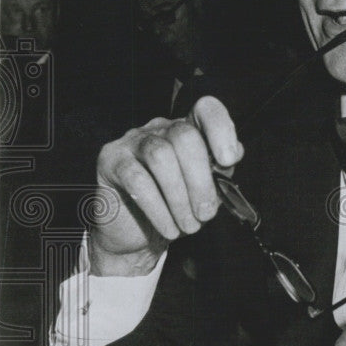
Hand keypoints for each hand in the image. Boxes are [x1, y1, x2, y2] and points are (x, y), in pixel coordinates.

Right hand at [89, 97, 242, 275]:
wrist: (136, 235)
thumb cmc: (175, 210)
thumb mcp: (205, 192)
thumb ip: (220, 171)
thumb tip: (234, 153)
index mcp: (187, 131)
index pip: (205, 110)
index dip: (220, 129)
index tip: (228, 161)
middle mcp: (160, 129)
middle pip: (184, 136)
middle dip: (201, 181)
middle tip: (206, 213)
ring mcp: (132, 141)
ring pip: (161, 156)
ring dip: (180, 198)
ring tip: (189, 226)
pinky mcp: (111, 160)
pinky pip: (137, 180)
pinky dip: (159, 209)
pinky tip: (169, 228)